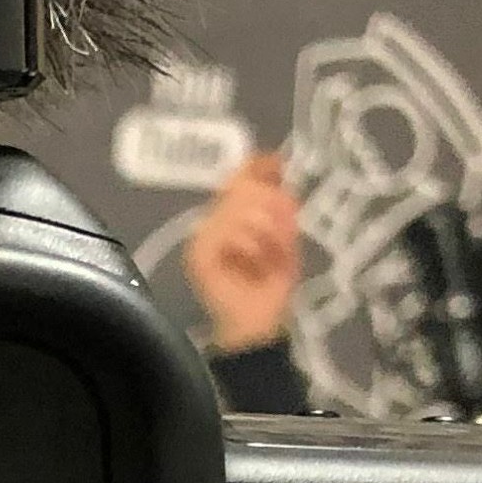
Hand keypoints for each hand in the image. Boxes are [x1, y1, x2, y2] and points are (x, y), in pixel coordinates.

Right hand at [181, 152, 301, 354]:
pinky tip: (255, 265)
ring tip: (270, 257)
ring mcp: (201, 237)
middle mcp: (212, 220)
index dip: (257, 170)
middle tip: (281, 238)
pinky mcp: (198, 255)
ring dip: (266, 234)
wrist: (257, 324)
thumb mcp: (284, 235)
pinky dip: (252, 249)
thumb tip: (273, 159)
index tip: (275, 167)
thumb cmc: (271, 283)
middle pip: (241, 187)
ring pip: (238, 209)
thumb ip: (279, 199)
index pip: (239, 177)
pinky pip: (231, 234)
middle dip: (272, 209)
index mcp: (231, 214)